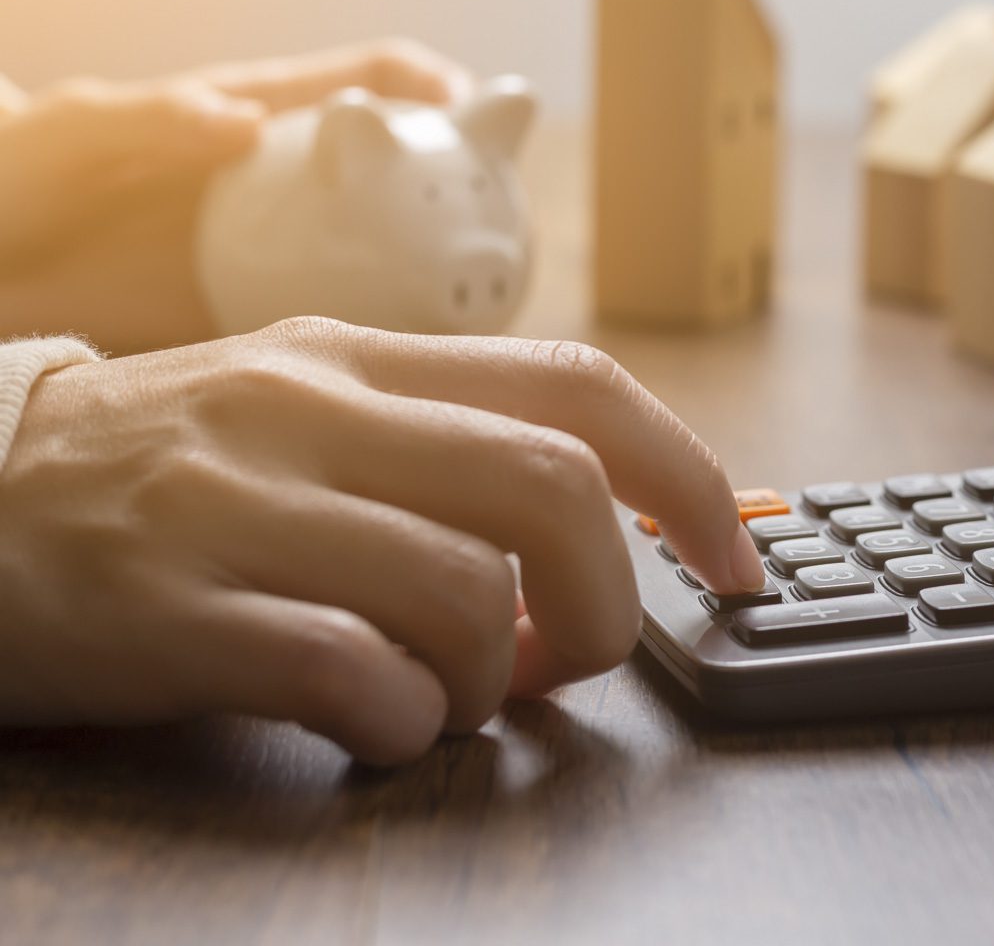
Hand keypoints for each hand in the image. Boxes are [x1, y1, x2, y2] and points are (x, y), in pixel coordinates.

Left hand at [0, 39, 470, 352]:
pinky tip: (406, 388)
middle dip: (483, 203)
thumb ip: (148, 120)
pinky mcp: (266, 330)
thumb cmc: (14, 179)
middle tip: (507, 245)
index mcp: (266, 126)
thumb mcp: (65, 136)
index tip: (484, 123)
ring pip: (403, 266)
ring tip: (482, 327)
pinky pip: (351, 340)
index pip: (384, 84)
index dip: (448, 92)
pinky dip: (393, 357)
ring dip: (452, 288)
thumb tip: (246, 125)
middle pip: (422, 182)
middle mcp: (296, 193)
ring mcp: (289, 261)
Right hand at [0, 318, 764, 764]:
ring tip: (448, 689)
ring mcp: (238, 506)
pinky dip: (400, 721)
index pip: (585, 389)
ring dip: (495, 675)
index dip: (690, 481)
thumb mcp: (318, 409)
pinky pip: (351, 673)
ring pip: (465, 592)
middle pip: (553, 492)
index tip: (737, 561)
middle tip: (566, 657)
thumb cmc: (176, 470)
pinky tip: (373, 722)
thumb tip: (641, 517)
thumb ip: (466, 444)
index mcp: (369, 356)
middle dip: (605, 603)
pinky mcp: (169, 612)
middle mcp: (313, 410)